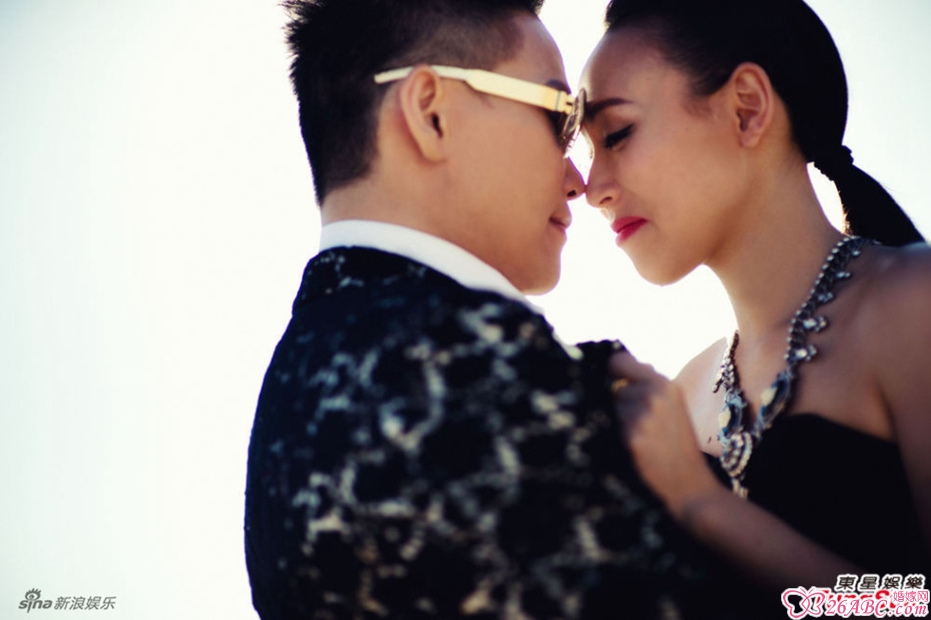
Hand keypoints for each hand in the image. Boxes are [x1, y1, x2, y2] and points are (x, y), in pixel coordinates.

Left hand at [610, 352, 720, 520]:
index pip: (619, 361)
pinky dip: (619, 438)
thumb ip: (649, 387)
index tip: (612, 384)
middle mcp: (655, 394)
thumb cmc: (678, 446)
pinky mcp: (632, 436)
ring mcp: (643, 414)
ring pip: (611, 408)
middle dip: (620, 405)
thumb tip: (617, 367)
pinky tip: (638, 450)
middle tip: (641, 425)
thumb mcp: (673, 408)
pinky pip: (610, 427)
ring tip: (642, 439)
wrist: (690, 485)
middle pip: (613, 389)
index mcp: (666, 385)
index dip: (612, 373)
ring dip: (619, 422)